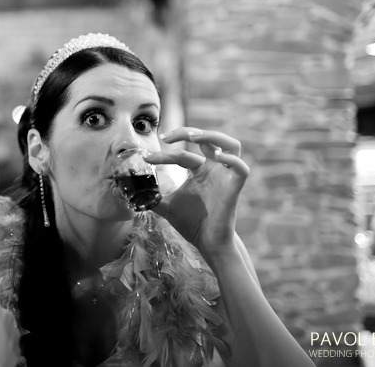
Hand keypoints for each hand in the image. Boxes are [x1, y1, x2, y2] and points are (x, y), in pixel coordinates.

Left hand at [146, 127, 248, 253]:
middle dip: (188, 132)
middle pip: (208, 138)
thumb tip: (132, 194)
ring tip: (194, 137)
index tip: (146, 157)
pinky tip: (217, 157)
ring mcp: (226, 176)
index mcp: (199, 169)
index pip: (182, 153)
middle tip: (168, 136)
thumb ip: (153, 197)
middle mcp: (213, 168)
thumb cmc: (192, 222)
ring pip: (231, 145)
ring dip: (214, 136)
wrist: (207, 243)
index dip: (164, 154)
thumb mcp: (167, 207)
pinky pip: (242, 168)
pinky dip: (232, 160)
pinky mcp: (235, 187)